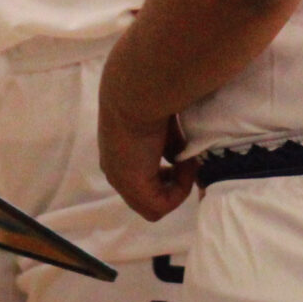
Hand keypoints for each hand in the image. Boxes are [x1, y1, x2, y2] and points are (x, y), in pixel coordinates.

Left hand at [98, 108, 194, 222]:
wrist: (137, 95)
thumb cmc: (150, 101)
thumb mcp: (162, 128)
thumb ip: (170, 148)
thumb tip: (182, 161)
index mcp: (117, 155)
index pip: (141, 178)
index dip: (166, 174)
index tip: (181, 156)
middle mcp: (115, 171)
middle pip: (146, 198)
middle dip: (170, 185)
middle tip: (185, 164)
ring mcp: (121, 182)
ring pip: (153, 207)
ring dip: (177, 189)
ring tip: (186, 163)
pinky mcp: (134, 187)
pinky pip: (161, 206)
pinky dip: (180, 189)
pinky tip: (185, 164)